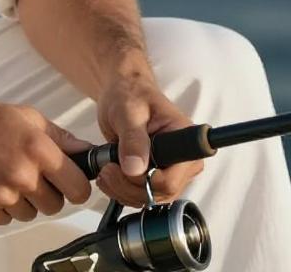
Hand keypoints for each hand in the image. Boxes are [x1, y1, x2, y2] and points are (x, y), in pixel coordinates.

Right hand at [0, 95, 92, 225]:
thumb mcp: (21, 115)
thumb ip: (59, 136)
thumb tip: (88, 152)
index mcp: (37, 149)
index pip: (78, 188)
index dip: (76, 185)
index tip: (68, 179)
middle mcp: (22, 176)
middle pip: (55, 205)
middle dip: (47, 192)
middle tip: (29, 172)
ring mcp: (2, 197)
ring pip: (30, 214)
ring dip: (23, 199)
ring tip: (2, 173)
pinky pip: (5, 219)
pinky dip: (0, 206)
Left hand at [95, 72, 203, 207]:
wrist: (124, 92)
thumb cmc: (130, 94)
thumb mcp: (127, 111)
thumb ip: (132, 139)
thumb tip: (135, 169)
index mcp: (186, 141)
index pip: (171, 180)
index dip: (144, 182)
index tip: (119, 167)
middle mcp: (184, 161)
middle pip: (160, 193)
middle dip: (128, 186)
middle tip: (105, 169)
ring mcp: (171, 171)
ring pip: (150, 198)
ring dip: (122, 190)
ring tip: (104, 169)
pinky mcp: (157, 176)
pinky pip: (143, 195)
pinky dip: (122, 190)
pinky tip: (110, 175)